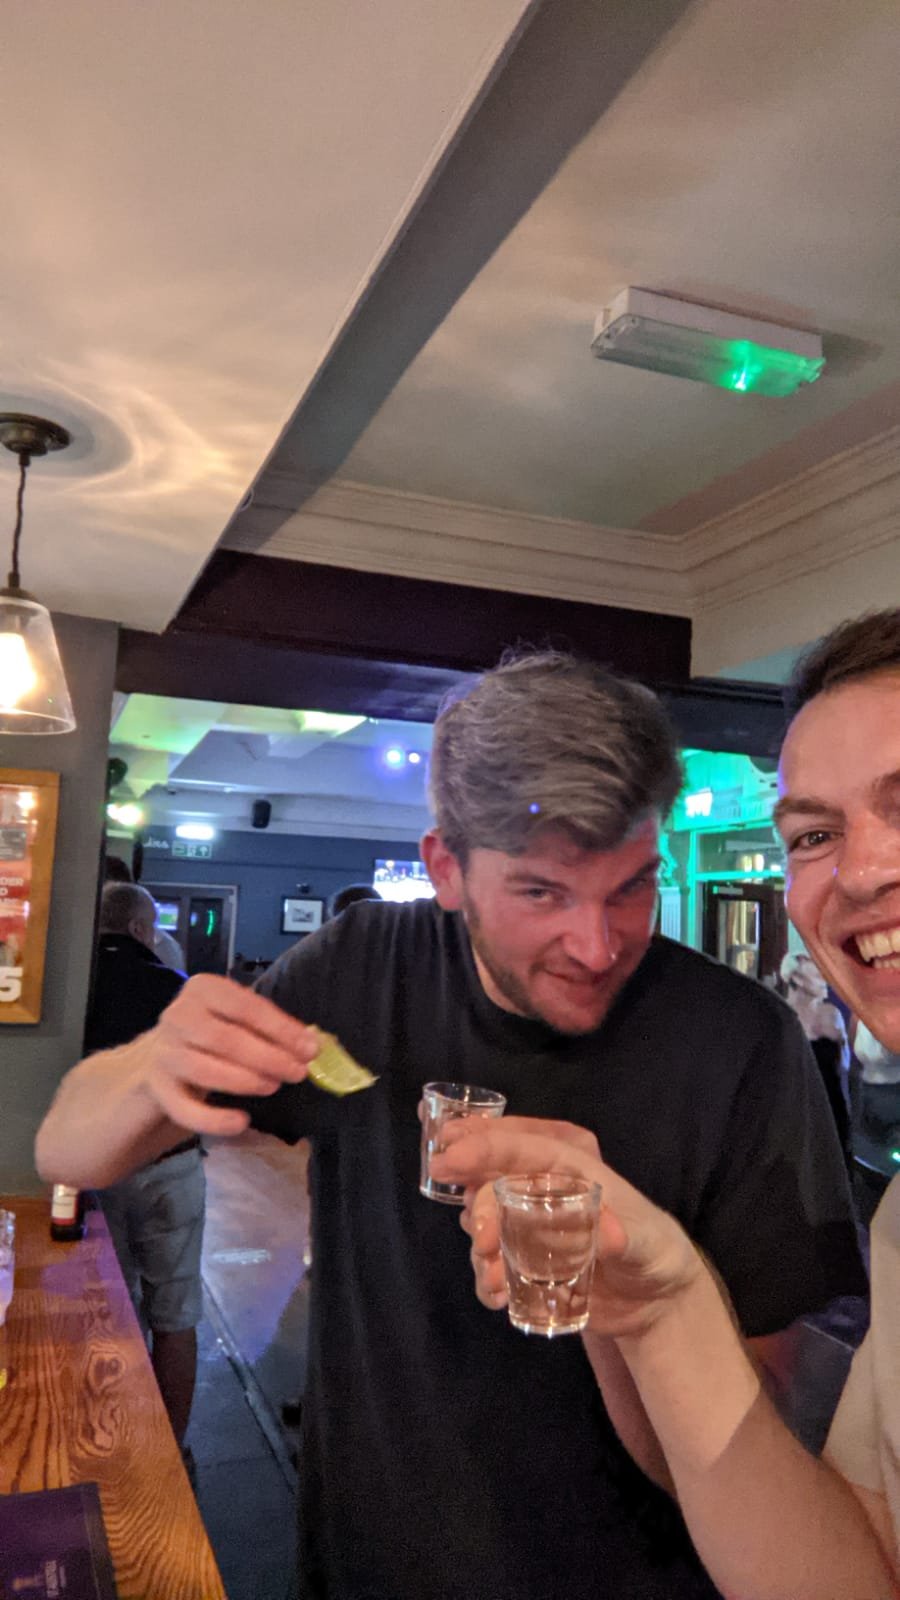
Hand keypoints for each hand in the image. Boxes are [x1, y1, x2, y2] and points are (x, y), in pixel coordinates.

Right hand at [135, 974, 318, 1136]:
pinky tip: (241, 1122)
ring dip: (244, 1080)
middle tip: (298, 1073)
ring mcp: (164, 1052)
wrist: (166, 1054)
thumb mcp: (239, 1018)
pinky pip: (184, 1109)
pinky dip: (213, 1119)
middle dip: (267, 1057)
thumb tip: (311, 1045)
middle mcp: (178, 1016)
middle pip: (224, 1038)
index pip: (245, 1006)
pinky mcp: (158, 1088)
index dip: (280, 1029)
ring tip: (273, 1086)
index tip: (310, 1049)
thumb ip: (270, 1028)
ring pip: (204, 1069)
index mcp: (203, 989)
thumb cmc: (216, 1032)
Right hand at [430, 1120, 702, 1339]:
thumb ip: (628, 1235)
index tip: (449, 1155)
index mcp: (571, 1164)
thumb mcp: (646, 1240)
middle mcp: (542, 1186)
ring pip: (482, 1218)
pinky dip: (485, 1277)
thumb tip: (609, 1234)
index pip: (522, 1144)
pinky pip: (488, 1259)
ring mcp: (527, 1222)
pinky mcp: (521, 1256)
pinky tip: (498, 1295)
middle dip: (479, 1207)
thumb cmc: (654, 1251)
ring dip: (480, 1248)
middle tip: (483, 1242)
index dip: (483, 1145)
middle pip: (492, 1181)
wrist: (653, 1301)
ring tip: (496, 1278)